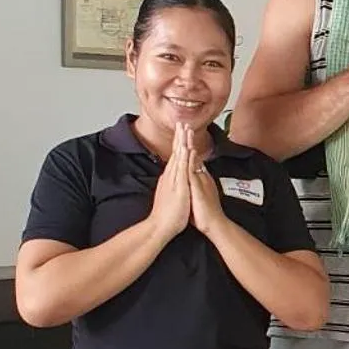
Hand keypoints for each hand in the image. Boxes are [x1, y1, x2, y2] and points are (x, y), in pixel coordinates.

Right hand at [149, 123, 191, 241]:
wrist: (160, 226)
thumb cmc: (166, 214)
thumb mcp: (169, 194)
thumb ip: (171, 185)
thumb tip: (171, 179)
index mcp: (170, 178)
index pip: (175, 157)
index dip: (178, 143)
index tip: (181, 131)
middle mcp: (171, 176)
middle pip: (176, 153)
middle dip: (179, 137)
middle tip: (182, 122)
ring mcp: (174, 181)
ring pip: (179, 157)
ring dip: (182, 143)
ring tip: (185, 129)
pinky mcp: (178, 187)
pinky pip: (182, 170)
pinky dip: (185, 158)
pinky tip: (188, 148)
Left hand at [187, 131, 225, 238]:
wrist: (215, 225)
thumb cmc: (205, 214)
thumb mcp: (199, 195)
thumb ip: (197, 184)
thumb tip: (194, 177)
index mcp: (199, 179)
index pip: (192, 159)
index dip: (188, 146)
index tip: (184, 133)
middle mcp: (201, 177)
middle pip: (193, 155)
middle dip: (189, 140)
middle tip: (186, 125)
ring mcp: (201, 181)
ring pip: (194, 160)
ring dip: (190, 145)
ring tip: (187, 132)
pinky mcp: (199, 188)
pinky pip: (194, 172)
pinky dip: (191, 161)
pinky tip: (190, 152)